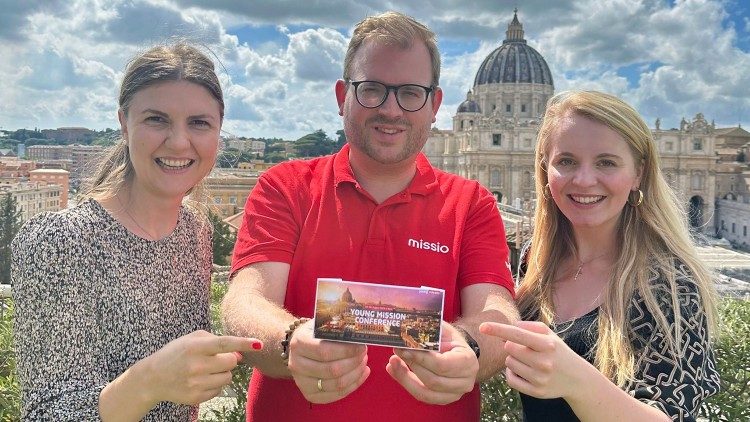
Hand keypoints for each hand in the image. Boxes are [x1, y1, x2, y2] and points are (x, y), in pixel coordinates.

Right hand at [141, 330, 262, 404]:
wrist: (153, 378)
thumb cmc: (176, 353)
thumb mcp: (192, 339)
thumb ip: (217, 340)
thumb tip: (239, 353)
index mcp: (195, 347)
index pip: (224, 344)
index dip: (243, 343)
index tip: (259, 344)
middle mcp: (196, 366)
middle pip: (231, 363)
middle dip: (228, 360)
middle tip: (215, 359)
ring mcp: (196, 384)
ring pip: (228, 378)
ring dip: (222, 373)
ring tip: (205, 370)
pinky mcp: (196, 398)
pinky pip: (219, 390)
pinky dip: (214, 385)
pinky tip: (200, 380)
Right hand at [287, 319, 369, 403]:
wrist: (299, 348)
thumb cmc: (314, 334)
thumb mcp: (322, 325)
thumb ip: (338, 329)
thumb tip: (359, 335)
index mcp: (299, 344)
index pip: (325, 351)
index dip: (347, 351)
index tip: (361, 346)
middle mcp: (297, 364)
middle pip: (332, 370)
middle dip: (353, 362)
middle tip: (363, 354)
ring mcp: (302, 382)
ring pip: (336, 384)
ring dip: (355, 374)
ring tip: (363, 363)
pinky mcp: (309, 394)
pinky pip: (336, 395)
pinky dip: (353, 385)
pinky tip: (361, 374)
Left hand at [386, 322, 478, 404]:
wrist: (460, 353)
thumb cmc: (450, 339)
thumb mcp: (444, 330)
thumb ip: (429, 330)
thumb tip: (408, 327)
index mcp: (468, 361)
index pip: (441, 364)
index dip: (420, 358)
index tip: (403, 349)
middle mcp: (465, 381)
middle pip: (432, 380)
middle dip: (411, 365)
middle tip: (396, 351)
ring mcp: (456, 394)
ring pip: (425, 392)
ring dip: (405, 378)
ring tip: (392, 363)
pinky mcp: (444, 399)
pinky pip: (423, 396)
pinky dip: (407, 384)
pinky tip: (396, 371)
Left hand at [479, 321, 586, 399]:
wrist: (577, 378)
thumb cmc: (557, 351)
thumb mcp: (549, 335)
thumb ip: (529, 327)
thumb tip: (511, 327)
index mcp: (546, 344)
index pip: (516, 334)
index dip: (498, 330)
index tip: (482, 326)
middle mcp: (544, 362)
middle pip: (509, 348)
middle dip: (512, 346)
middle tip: (526, 349)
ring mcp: (540, 378)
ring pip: (509, 363)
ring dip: (513, 360)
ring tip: (528, 361)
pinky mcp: (536, 392)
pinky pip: (510, 379)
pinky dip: (512, 373)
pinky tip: (523, 371)